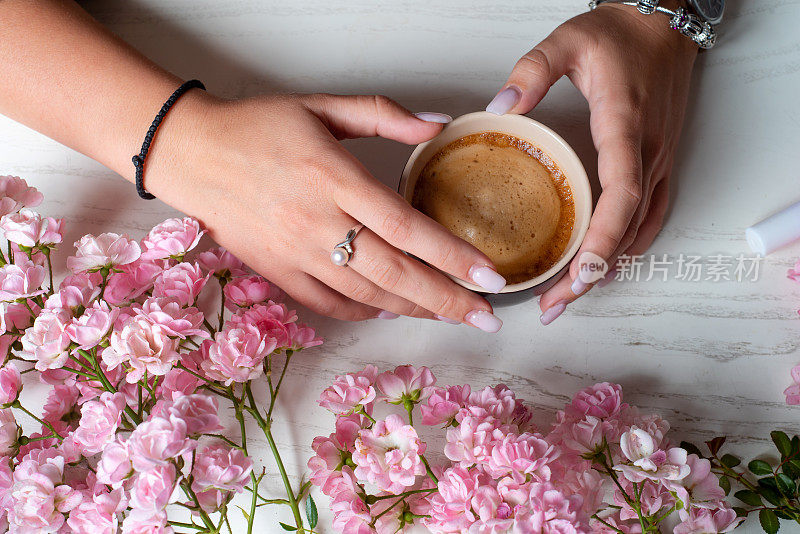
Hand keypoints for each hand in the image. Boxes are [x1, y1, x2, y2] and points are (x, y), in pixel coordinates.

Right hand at [146, 93, 505, 330]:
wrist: (190, 153)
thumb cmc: (258, 126)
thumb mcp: (323, 106)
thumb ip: (385, 115)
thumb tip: (440, 125)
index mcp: (334, 178)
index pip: (408, 228)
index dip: (454, 257)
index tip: (491, 277)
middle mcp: (317, 223)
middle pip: (395, 273)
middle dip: (447, 300)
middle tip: (487, 317)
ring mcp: (295, 254)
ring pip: (367, 295)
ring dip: (414, 309)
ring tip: (451, 315)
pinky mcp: (276, 272)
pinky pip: (329, 305)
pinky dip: (366, 312)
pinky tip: (391, 310)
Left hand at [487, 2, 697, 324]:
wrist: (664, 25)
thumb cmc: (619, 36)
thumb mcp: (568, 41)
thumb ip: (531, 72)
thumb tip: (499, 108)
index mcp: (624, 127)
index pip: (622, 193)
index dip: (604, 238)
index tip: (582, 273)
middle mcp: (648, 152)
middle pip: (626, 228)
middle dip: (592, 272)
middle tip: (554, 305)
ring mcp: (659, 161)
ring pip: (639, 231)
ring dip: (607, 269)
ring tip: (568, 297)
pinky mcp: (660, 164)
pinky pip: (650, 218)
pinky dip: (626, 249)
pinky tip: (602, 268)